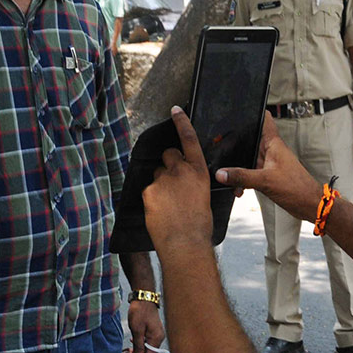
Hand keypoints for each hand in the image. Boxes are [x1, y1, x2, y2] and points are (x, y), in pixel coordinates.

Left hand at [124, 300, 165, 352]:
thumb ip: (138, 346)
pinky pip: (146, 341)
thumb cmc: (140, 312)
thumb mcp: (137, 330)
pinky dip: (138, 344)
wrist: (143, 297)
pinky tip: (132, 341)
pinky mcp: (152, 330)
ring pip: (146, 348)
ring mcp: (156, 333)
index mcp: (156, 338)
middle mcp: (158, 337)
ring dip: (136, 350)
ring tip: (126, 350)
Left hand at [143, 106, 212, 251]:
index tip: (175, 110)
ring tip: (169, 205)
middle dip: (168, 164)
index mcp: (199, 171)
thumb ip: (193, 183)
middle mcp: (180, 171)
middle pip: (168, 155)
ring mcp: (163, 180)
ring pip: (157, 175)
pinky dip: (153, 199)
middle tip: (171, 182)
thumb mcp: (204, 197)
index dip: (182, 123)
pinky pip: (149, 191)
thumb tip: (186, 185)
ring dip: (160, 185)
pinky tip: (161, 212)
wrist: (185, 242)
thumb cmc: (199, 225)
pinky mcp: (149, 191)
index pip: (189, 140)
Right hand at [215, 114, 320, 220]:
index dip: (254, 112)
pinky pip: (250, 174)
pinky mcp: (268, 176)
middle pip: (250, 140)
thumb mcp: (265, 181)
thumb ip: (242, 176)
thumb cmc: (297, 188)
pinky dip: (243, 180)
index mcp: (274, 144)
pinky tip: (238, 189)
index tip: (239, 111)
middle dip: (236, 145)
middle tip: (221, 148)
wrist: (309, 205)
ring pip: (248, 159)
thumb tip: (221, 173)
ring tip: (228, 175)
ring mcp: (269, 164)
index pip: (265, 120)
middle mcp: (271, 151)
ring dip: (238, 168)